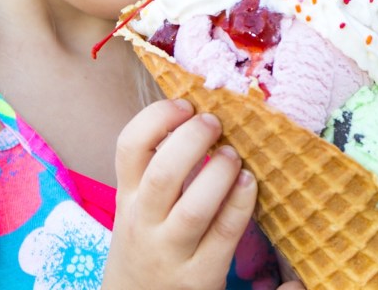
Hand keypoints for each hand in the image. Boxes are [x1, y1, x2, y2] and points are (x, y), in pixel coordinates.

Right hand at [103, 99, 258, 289]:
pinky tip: (250, 183)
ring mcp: (170, 251)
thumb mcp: (136, 205)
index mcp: (126, 196)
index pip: (128, 147)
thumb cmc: (145, 242)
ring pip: (194, 208)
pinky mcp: (199, 276)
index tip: (184, 104)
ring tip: (233, 155)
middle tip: (214, 123)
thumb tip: (197, 113)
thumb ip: (156, 167)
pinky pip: (224, 235)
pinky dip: (239, 205)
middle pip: (162, 174)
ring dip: (219, 173)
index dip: (157, 117)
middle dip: (192, 140)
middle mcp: (143, 222)